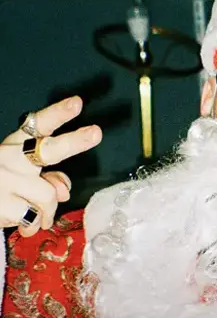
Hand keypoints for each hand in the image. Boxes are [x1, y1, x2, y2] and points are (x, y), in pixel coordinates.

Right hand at [0, 97, 101, 236]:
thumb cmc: (1, 187)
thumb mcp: (20, 177)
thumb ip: (47, 179)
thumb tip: (64, 191)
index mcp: (16, 145)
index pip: (37, 125)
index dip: (58, 113)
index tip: (77, 102)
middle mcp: (9, 158)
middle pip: (48, 149)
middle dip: (74, 141)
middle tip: (96, 132)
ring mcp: (4, 180)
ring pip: (49, 195)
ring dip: (47, 211)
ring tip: (38, 216)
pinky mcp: (1, 205)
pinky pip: (33, 218)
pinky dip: (33, 226)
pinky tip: (24, 225)